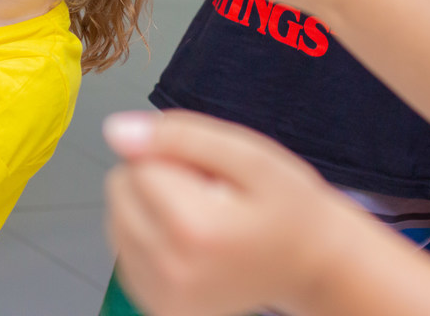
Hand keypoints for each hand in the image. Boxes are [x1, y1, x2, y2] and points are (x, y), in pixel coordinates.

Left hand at [104, 110, 355, 315]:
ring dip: (151, 208)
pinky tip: (191, 241)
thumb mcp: (250, 155)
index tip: (214, 176)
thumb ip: (179, 136)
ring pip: (117, 217)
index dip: (174, 157)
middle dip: (157, 181)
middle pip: (120, 190)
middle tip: (210, 196)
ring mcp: (163, 297)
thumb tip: (115, 131)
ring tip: (204, 218)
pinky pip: (125, 249)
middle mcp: (170, 271)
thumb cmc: (289, 208)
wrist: (313, 266)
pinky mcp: (158, 308)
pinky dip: (150, 237)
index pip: (139, 163)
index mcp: (193, 230)